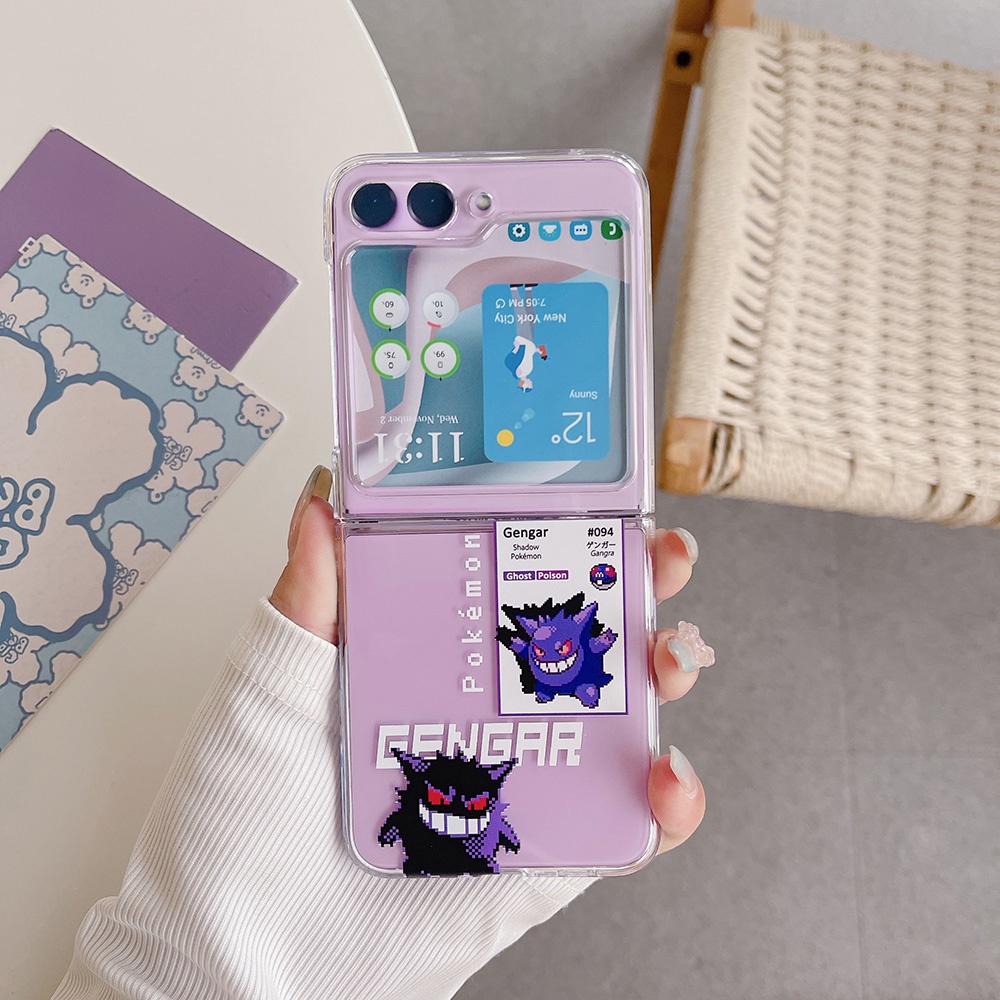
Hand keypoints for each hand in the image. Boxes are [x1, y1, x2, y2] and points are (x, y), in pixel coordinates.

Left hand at [270, 466, 709, 856]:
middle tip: (662, 560)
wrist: (245, 957)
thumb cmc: (238, 822)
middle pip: (576, 638)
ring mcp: (513, 780)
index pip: (506, 580)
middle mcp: (477, 710)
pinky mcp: (538, 856)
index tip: (594, 501)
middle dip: (634, 589)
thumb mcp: (265, 691)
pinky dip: (664, 804)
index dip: (558, 538)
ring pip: (615, 716)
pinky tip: (662, 777)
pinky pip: (621, 827)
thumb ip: (304, 601)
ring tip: (669, 659)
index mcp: (422, 657)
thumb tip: (322, 499)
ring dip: (663, 677)